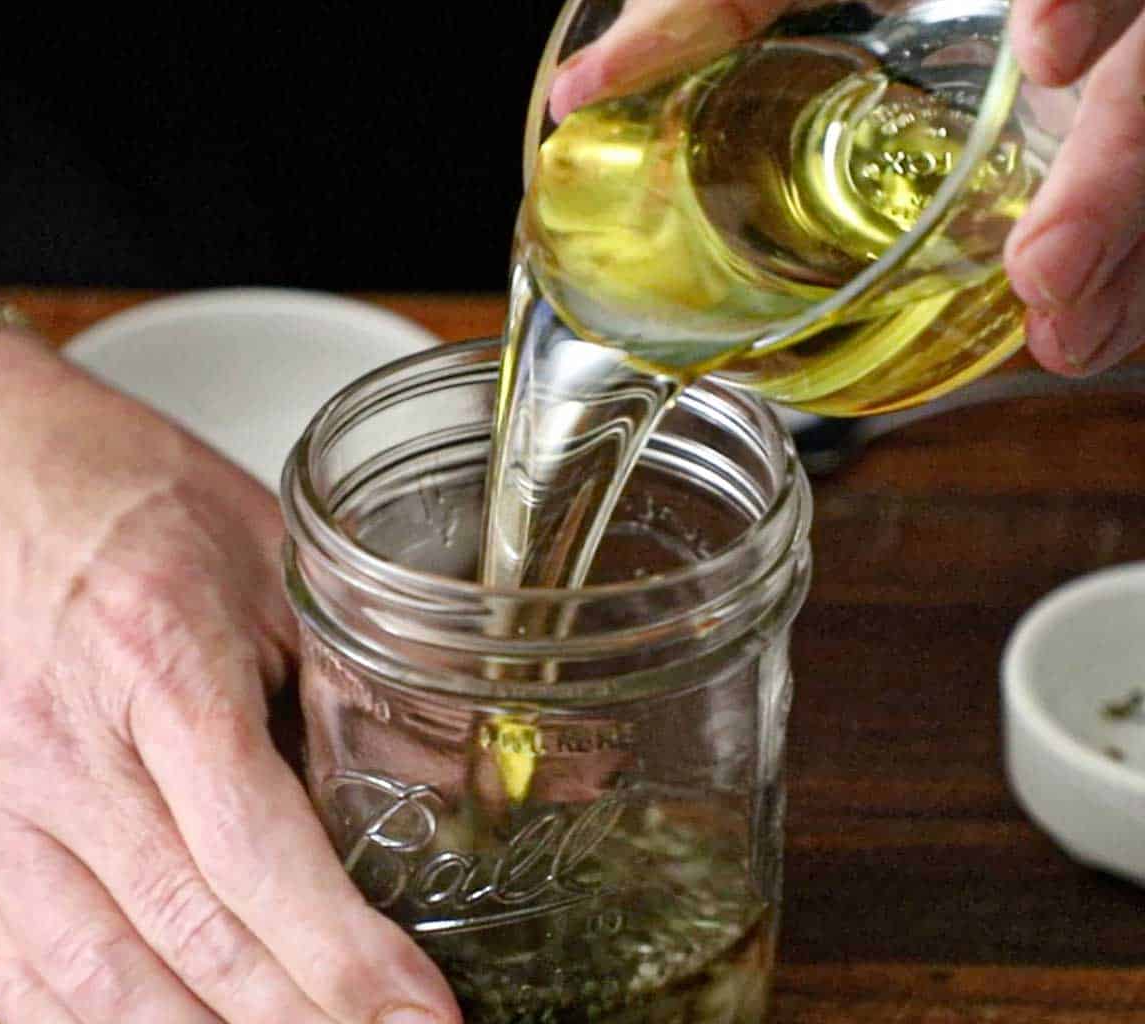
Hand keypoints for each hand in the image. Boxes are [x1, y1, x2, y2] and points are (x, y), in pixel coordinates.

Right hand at [0, 320, 487, 1023]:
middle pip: (204, 950)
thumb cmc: (127, 496)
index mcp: (159, 666)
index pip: (258, 850)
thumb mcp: (269, 560)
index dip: (349, 962)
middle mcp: (69, 758)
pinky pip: (35, 993)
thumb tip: (504, 773)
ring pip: (119, 997)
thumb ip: (363, 679)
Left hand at [549, 0, 1144, 377]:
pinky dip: (1123, 278)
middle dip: (1113, 187)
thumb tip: (580, 96)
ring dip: (1125, 266)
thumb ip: (712, 6)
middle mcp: (1102, 28)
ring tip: (1064, 344)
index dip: (1093, 1)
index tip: (1045, 52)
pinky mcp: (1119, 147)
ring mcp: (1121, 89)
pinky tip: (1074, 334)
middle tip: (1045, 285)